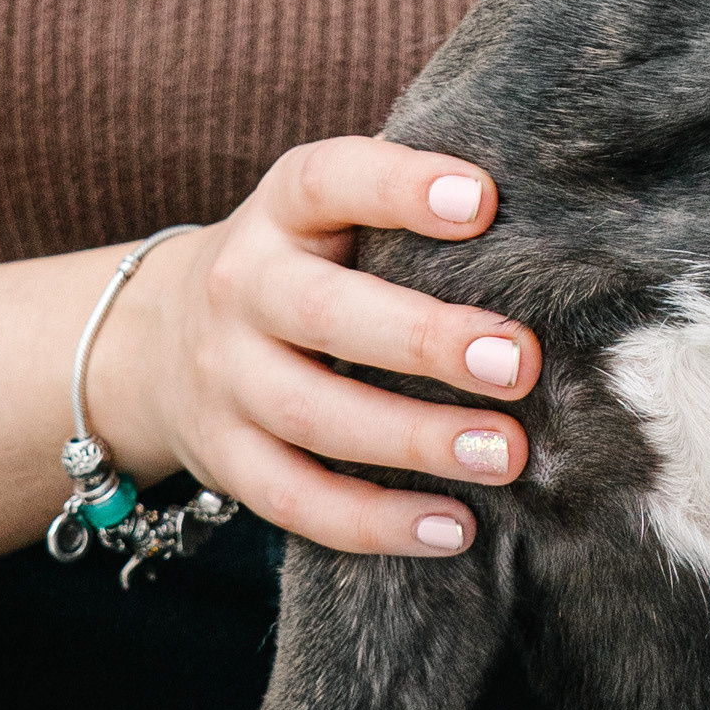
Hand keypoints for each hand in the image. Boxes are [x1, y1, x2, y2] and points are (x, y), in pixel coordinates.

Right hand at [88, 138, 536, 558]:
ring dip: (413, 440)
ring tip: (507, 454)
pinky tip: (454, 528)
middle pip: (320, 311)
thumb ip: (408, 207)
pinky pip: (296, 500)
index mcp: (279, 211)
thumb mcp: (331, 215)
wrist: (160, 339)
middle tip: (522, 362)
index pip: (328, 181)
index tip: (485, 201)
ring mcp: (224, 378)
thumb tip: (548, 214)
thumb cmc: (304, 265)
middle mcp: (240, 287)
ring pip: (312, 414)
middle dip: (424, 340)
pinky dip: (374, 523)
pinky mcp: (224, 458)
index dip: (399, 188)